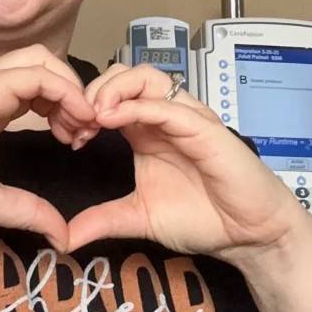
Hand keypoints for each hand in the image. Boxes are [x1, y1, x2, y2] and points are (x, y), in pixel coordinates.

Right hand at [0, 46, 95, 251]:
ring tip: (83, 124)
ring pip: (44, 61)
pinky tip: (76, 120)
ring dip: (73, 89)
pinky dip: (67, 92)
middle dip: (74, 94)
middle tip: (86, 132)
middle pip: (45, 67)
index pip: (37, 89)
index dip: (64, 110)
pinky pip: (39, 75)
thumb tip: (62, 236)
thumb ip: (29, 210)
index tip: (75, 143)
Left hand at [66, 64, 300, 262]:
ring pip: (147, 77)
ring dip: (114, 88)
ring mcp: (186, 118)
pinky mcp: (205, 129)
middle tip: (78, 121)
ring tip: (94, 115)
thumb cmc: (203, 217)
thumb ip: (103, 220)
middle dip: (94, 89)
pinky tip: (113, 120)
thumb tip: (64, 238)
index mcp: (146, 130)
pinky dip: (137, 106)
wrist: (247, 234)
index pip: (112, 94)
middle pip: (125, 74)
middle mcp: (164, 117)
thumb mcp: (139, 217)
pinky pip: (169, 106)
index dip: (84, 106)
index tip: (71, 137)